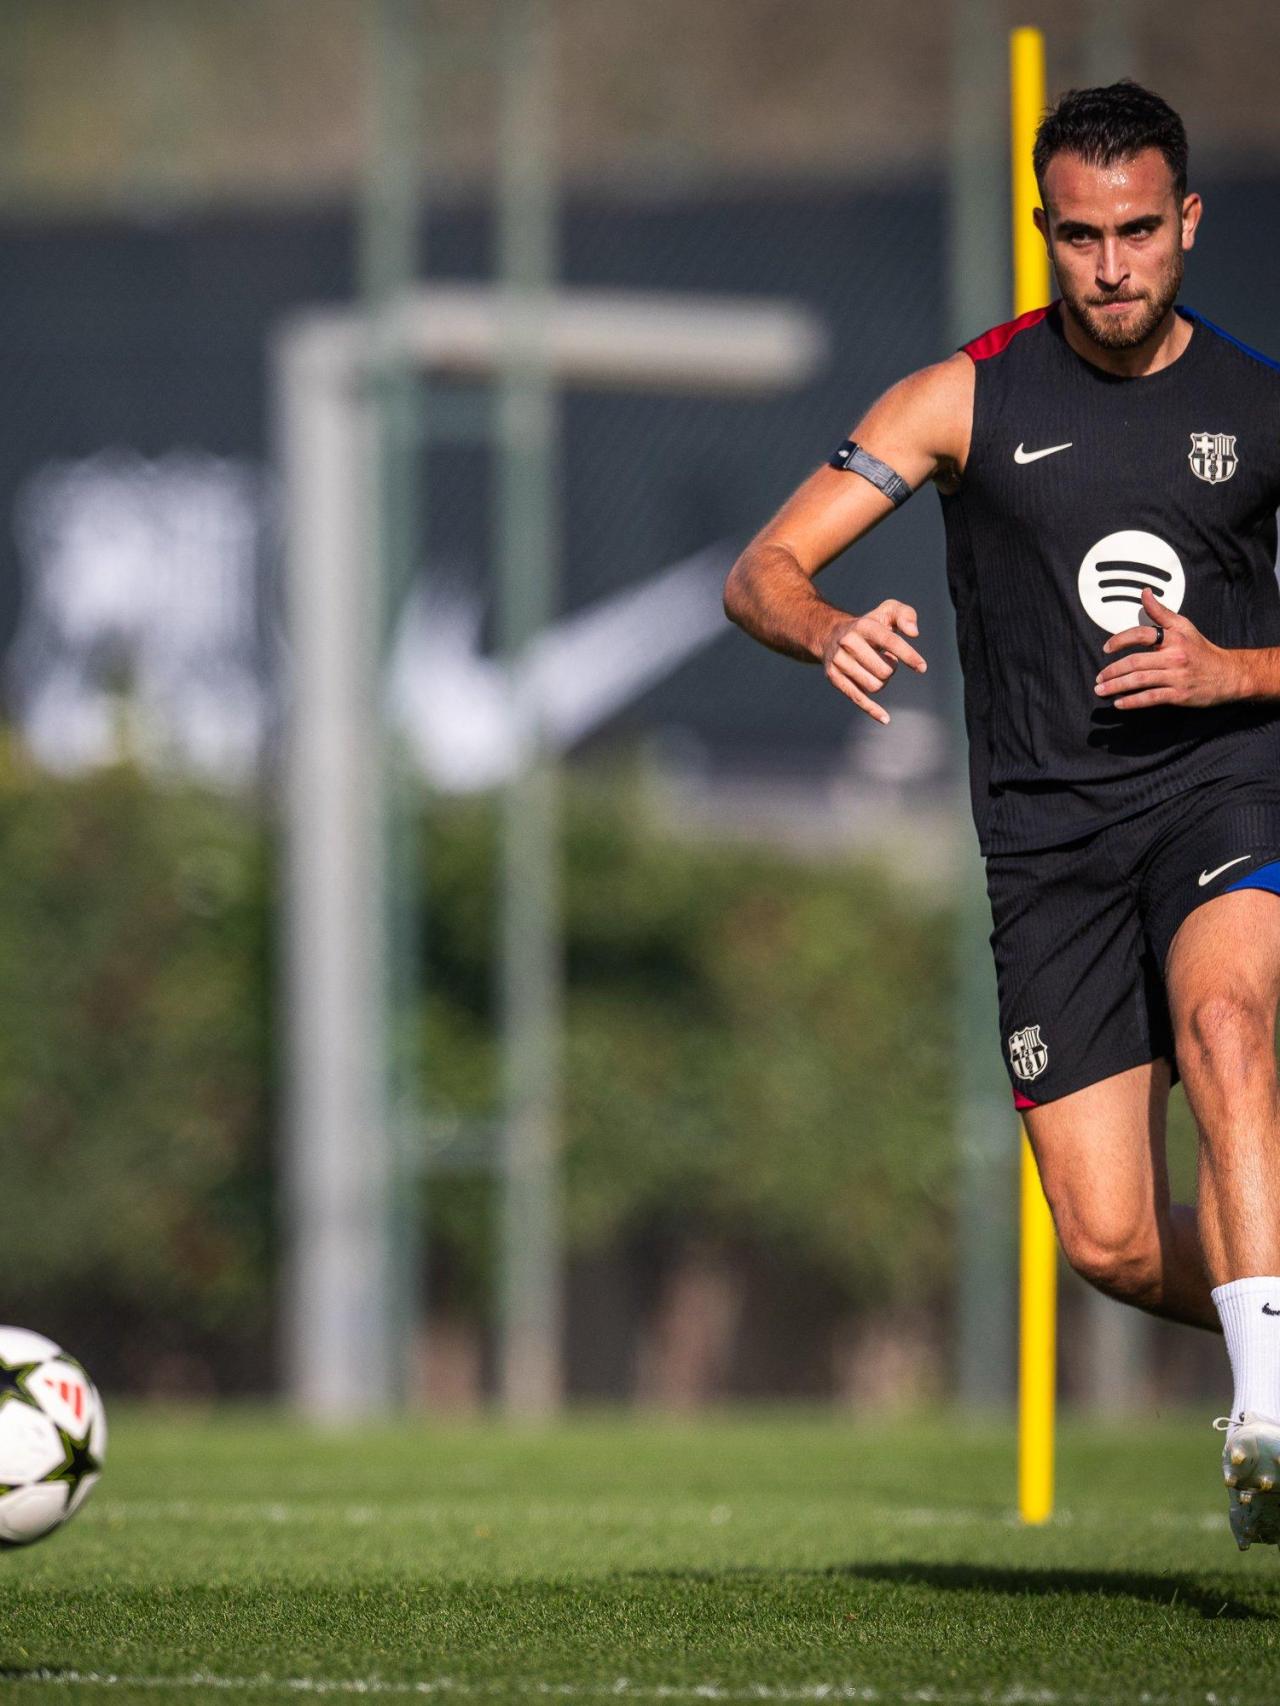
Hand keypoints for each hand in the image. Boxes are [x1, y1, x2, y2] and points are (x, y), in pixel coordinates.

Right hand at [822, 598, 926, 724]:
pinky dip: (873, 710)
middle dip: (891, 669)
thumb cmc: (868, 626)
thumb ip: (905, 614)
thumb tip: (914, 632)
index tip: (922, 668)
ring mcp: (839, 661)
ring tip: (876, 669)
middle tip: (885, 660)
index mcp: (864, 626)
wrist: (830, 634)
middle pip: (884, 670)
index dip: (908, 656)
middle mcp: (848, 643)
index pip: (890, 642)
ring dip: (882, 681)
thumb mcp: (886, 612)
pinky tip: (885, 718)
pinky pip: (857, 698)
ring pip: (873, 685)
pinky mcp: (834, 677)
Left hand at [1094, 587, 1238, 709]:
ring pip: (1140, 681)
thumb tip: (1145, 593)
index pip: (1142, 634)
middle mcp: (1174, 656)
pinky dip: (1132, 701)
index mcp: (1174, 638)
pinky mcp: (1178, 695)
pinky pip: (1151, 698)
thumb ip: (1160, 612)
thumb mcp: (1183, 626)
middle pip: (1135, 662)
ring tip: (1101, 690)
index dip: (1121, 640)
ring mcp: (1176, 677)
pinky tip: (1119, 703)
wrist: (1228, 674)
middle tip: (1099, 677)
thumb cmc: (1201, 650)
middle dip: (1113, 671)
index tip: (1106, 648)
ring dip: (1117, 687)